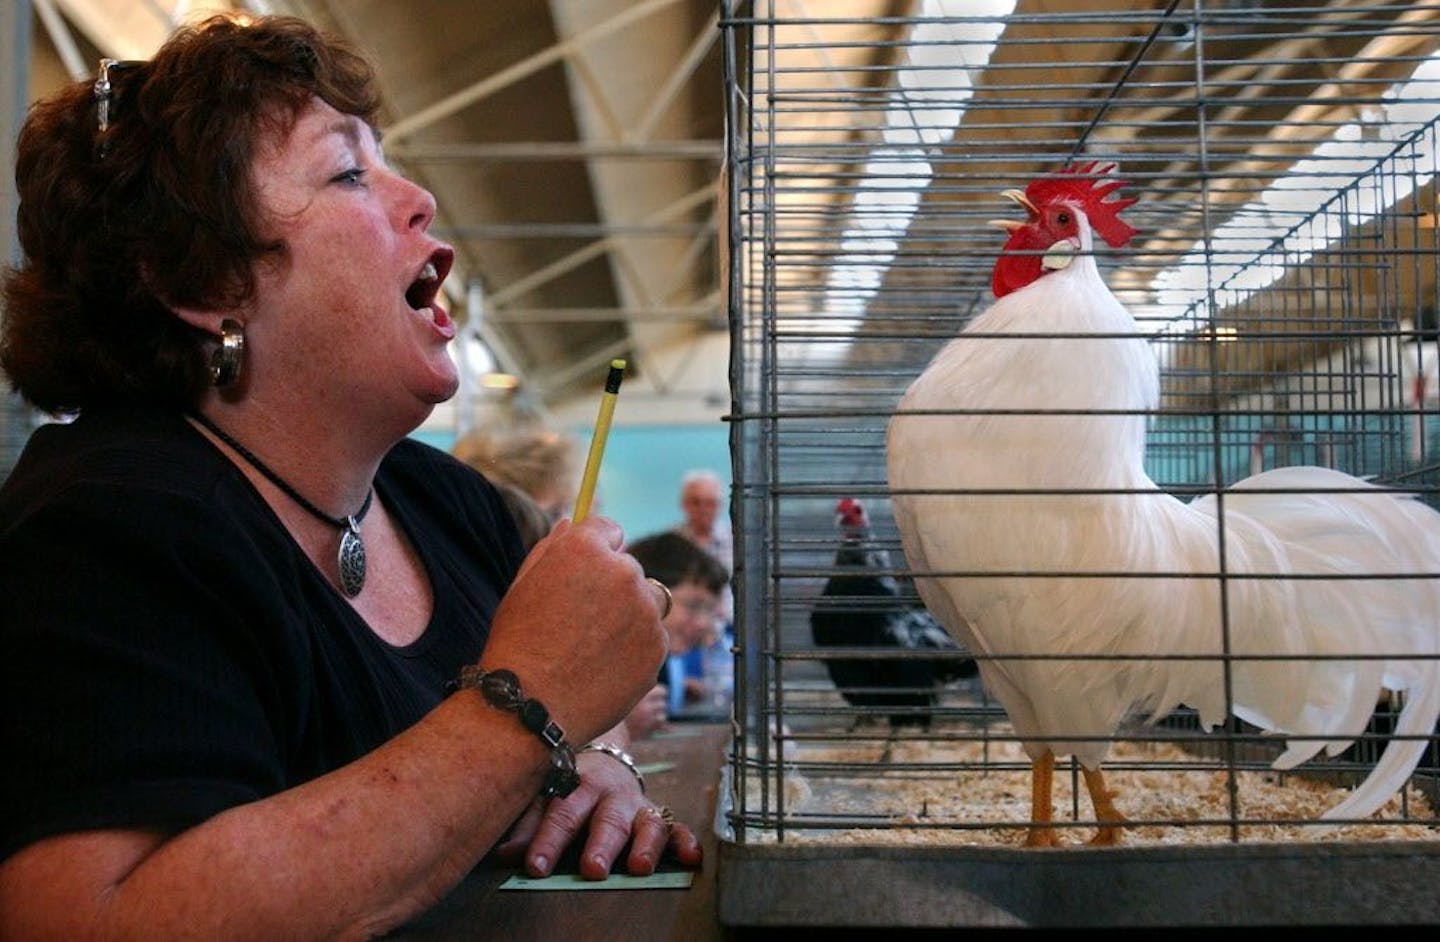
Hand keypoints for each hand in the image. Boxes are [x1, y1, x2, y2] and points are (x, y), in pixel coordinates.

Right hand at [483, 516, 667, 744]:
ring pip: (645, 602)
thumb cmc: (518, 643)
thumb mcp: (523, 586)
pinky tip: (604, 666)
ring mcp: (645, 610)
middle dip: (610, 587)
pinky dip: (634, 647)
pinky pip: (652, 636)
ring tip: (593, 646)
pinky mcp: (658, 645)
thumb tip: (573, 522)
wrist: (531, 704)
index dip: (596, 550)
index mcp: (586, 548)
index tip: (585, 573)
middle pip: (628, 568)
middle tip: (579, 622)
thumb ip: (552, 548)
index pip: (608, 528)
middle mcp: (623, 571)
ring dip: (629, 615)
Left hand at [493, 747, 702, 879]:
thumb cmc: (568, 784)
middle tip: (593, 868)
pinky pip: (678, 828)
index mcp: (578, 783)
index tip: (534, 865)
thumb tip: (506, 854)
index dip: (547, 839)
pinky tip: (691, 857)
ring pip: (647, 823)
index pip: (561, 812)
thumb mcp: (544, 795)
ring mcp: (639, 805)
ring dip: (645, 845)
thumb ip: (526, 823)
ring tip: (640, 866)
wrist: (604, 756)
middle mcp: (612, 794)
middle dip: (601, 844)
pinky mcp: (660, 816)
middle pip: (607, 820)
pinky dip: (686, 842)